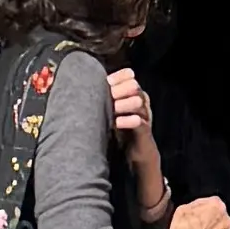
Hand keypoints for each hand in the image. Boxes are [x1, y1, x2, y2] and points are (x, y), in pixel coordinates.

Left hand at [110, 70, 164, 190]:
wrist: (136, 151)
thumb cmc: (121, 128)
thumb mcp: (114, 111)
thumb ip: (106, 99)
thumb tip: (84, 86)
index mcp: (135, 94)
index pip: (130, 79)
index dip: (120, 77)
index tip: (107, 79)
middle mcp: (142, 102)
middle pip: (134, 88)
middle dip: (120, 89)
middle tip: (108, 91)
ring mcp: (145, 115)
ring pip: (138, 102)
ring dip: (123, 104)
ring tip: (112, 107)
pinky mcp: (145, 130)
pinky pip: (139, 122)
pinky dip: (128, 121)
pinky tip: (116, 122)